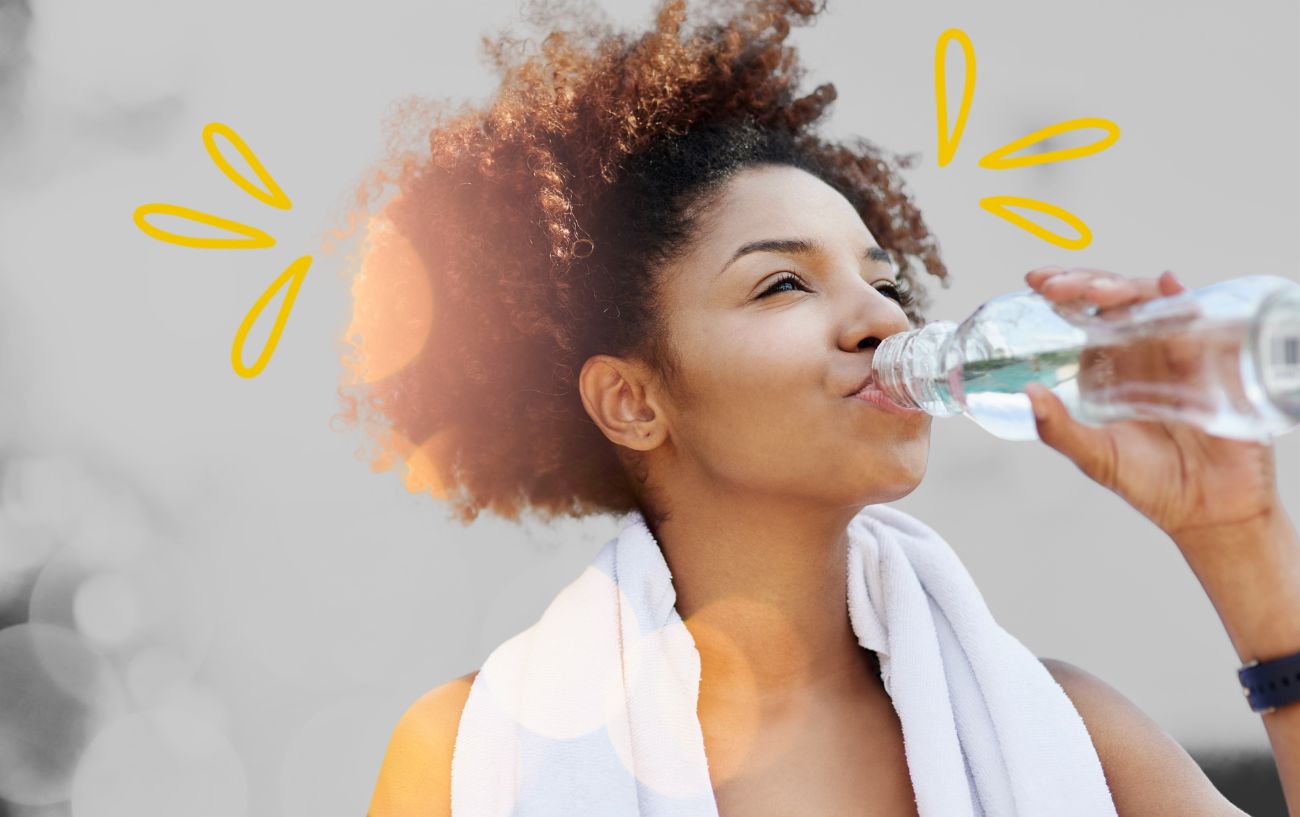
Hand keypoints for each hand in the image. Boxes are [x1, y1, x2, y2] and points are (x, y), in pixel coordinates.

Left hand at [1020, 266, 1282, 546]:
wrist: (1209, 510)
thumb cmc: (1152, 483)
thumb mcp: (1095, 456)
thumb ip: (1058, 429)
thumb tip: (1027, 394)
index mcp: (1110, 366)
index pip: (1084, 316)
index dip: (1063, 291)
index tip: (1036, 281)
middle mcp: (1142, 351)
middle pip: (1115, 298)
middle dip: (1086, 282)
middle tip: (1058, 286)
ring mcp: (1178, 352)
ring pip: (1152, 300)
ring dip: (1125, 288)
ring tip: (1098, 295)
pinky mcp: (1213, 361)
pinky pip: (1200, 320)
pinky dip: (1182, 298)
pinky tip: (1167, 287)